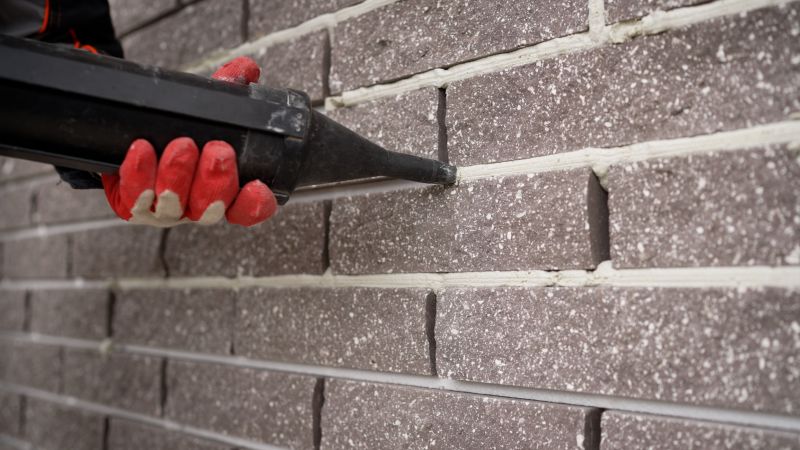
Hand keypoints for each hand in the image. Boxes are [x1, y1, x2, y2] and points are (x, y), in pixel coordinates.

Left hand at [101, 57, 276, 226]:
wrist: (128, 136)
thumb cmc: (175, 130)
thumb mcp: (204, 109)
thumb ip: (228, 90)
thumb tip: (247, 70)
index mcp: (221, 191)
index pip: (245, 210)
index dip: (254, 204)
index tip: (257, 186)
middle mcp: (195, 206)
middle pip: (210, 209)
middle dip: (216, 182)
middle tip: (218, 151)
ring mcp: (163, 209)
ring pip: (173, 205)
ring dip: (178, 176)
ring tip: (182, 145)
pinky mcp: (130, 204)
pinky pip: (135, 196)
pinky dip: (140, 173)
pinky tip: (142, 150)